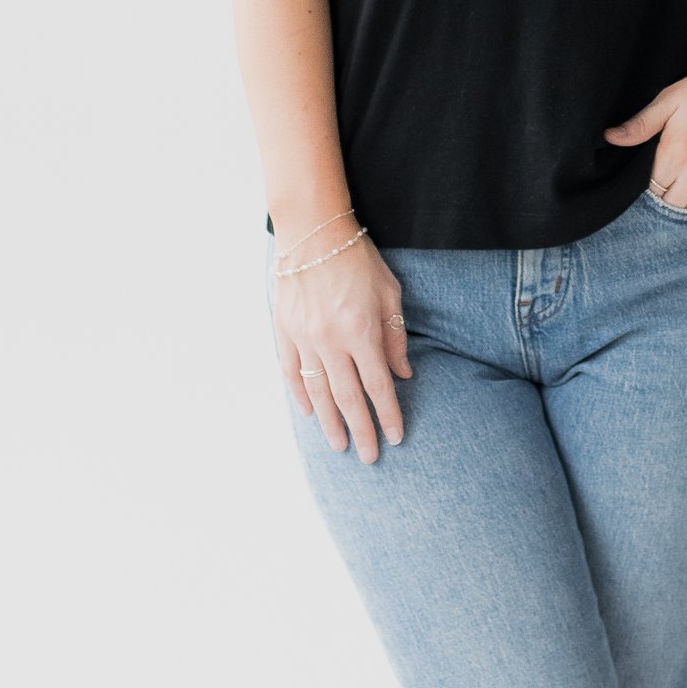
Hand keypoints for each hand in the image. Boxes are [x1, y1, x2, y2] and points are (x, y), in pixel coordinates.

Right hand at [275, 236, 410, 460]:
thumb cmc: (357, 258)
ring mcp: (303, 337)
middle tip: (369, 457)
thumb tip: (403, 374)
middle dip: (361, 431)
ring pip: (318, 392)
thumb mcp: (389, 292)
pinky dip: (301, 395)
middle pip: (348, 397)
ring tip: (339, 446)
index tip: (396, 437)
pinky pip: (292, 372)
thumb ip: (395, 335)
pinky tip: (311, 414)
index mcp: (361, 330)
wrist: (312, 231)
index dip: (388, 415)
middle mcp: (331, 339)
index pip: (378, 385)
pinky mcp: (284, 331)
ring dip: (330, 423)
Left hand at [604, 40, 686, 213]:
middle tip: (661, 175)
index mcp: (677, 152)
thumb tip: (610, 138)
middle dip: (661, 193)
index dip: (644, 180)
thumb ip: (641, 124)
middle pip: (669, 203)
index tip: (645, 169)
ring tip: (678, 181)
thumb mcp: (672, 98)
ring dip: (681, 199)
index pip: (650, 186)